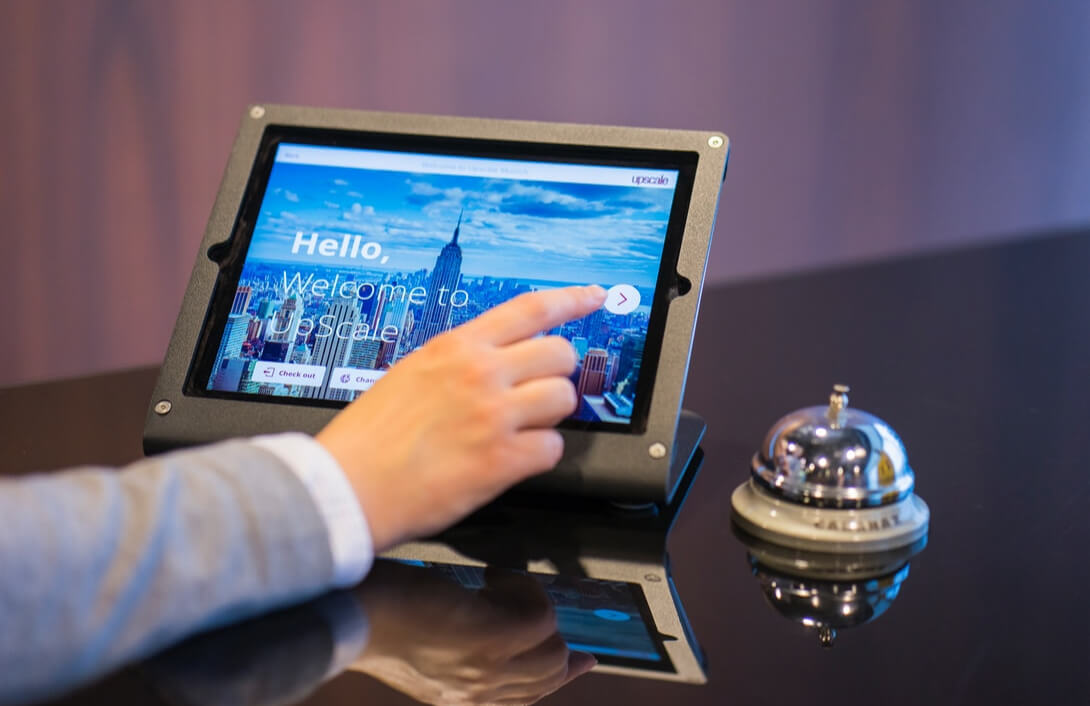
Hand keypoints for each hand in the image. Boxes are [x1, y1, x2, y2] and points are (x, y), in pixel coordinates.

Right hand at [316, 285, 606, 551]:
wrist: (346, 486)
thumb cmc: (369, 437)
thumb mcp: (410, 373)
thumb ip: (458, 362)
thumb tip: (497, 361)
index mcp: (455, 347)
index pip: (530, 309)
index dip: (572, 300)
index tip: (595, 297)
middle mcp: (480, 374)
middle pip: (560, 354)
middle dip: (556, 373)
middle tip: (538, 391)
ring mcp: (494, 416)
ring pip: (564, 399)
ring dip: (549, 416)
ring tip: (519, 429)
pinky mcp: (501, 461)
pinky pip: (552, 448)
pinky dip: (538, 456)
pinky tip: (511, 460)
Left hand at [353, 561, 595, 704]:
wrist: (352, 610)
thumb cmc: (375, 615)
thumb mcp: (422, 645)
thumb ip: (458, 649)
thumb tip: (493, 623)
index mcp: (461, 698)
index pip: (528, 697)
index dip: (560, 675)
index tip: (582, 659)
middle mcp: (478, 691)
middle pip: (549, 674)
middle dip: (554, 636)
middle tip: (535, 601)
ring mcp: (488, 668)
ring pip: (552, 648)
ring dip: (533, 605)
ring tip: (498, 584)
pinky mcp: (492, 636)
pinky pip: (541, 616)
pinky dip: (524, 589)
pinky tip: (494, 576)